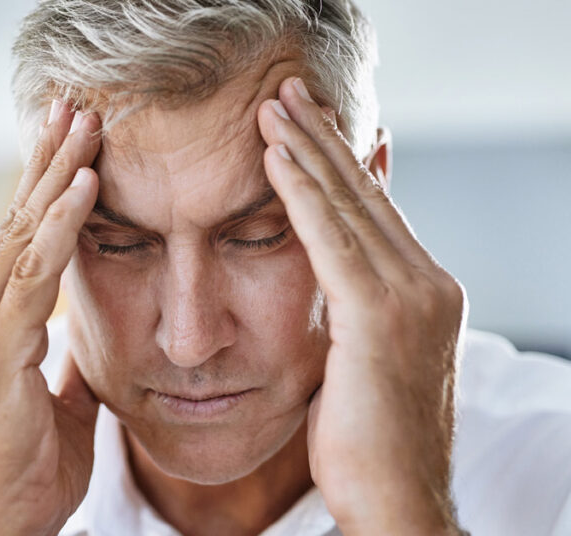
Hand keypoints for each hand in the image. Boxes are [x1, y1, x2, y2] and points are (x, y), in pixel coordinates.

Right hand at [0, 102, 101, 535]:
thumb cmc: (26, 471)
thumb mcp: (56, 402)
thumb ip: (64, 361)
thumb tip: (83, 338)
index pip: (14, 241)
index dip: (42, 190)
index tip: (69, 146)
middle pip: (13, 223)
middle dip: (47, 163)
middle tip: (74, 109)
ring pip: (21, 235)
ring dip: (58, 176)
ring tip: (86, 125)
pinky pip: (33, 273)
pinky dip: (62, 225)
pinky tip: (87, 185)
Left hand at [257, 78, 467, 534]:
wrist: (398, 503)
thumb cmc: (369, 444)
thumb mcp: (362, 362)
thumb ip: (354, 313)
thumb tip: (332, 286)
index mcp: (425, 292)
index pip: (376, 212)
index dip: (340, 165)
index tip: (309, 125)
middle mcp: (427, 284)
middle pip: (364, 195)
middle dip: (323, 139)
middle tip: (288, 93)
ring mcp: (409, 297)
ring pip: (347, 206)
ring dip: (306, 150)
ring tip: (272, 107)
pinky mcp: (376, 317)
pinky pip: (328, 239)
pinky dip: (299, 194)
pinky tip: (273, 157)